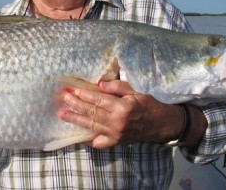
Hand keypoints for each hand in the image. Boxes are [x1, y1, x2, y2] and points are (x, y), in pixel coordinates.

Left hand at [58, 80, 182, 148]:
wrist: (162, 124)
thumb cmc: (149, 104)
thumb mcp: (136, 90)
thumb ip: (118, 86)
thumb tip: (99, 84)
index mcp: (122, 107)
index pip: (97, 99)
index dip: (83, 94)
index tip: (71, 89)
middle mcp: (117, 122)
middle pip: (91, 111)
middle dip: (75, 104)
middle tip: (62, 98)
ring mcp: (115, 134)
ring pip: (91, 125)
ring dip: (76, 119)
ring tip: (63, 114)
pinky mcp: (116, 142)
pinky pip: (98, 142)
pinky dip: (88, 139)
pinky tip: (77, 134)